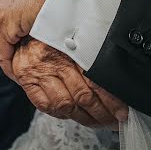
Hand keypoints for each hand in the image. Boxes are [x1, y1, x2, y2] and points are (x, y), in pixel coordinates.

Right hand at [8, 39, 127, 128]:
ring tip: (98, 122)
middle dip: (102, 113)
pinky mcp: (27, 80)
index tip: (122, 111)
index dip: (112, 100)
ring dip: (85, 118)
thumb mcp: (77, 35)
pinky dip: (61, 114)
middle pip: (83, 95)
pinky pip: (46, 106)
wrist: (27, 27)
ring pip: (66, 104)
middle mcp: (55, 60)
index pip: (97, 79)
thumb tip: (115, 76)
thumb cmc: (55, 32)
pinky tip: (72, 115)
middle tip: (114, 120)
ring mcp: (40, 72)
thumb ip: (91, 52)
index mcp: (72, 47)